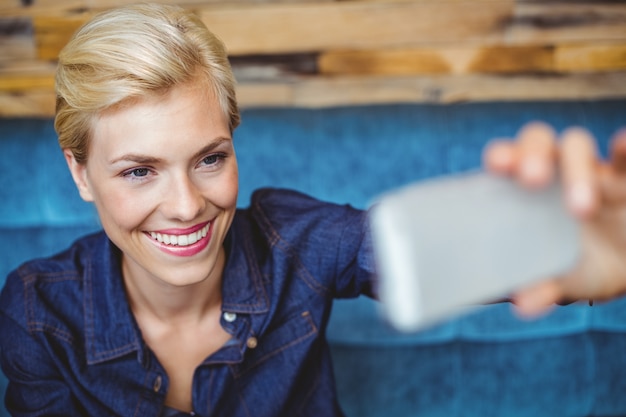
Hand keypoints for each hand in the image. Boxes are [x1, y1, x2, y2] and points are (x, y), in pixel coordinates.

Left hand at [483, 122, 625, 316]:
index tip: (497, 166)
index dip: (502, 156)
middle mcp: (552, 172)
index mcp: (523, 192)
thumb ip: (539, 288)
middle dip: (533, 154)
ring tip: (581, 210)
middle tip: (533, 180)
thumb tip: (521, 304)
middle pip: (537, 141)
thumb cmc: (575, 267)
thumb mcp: (559, 280)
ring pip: (578, 146)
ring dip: (577, 171)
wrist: (624, 269)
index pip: (506, 160)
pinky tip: (622, 144)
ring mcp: (591, 171)